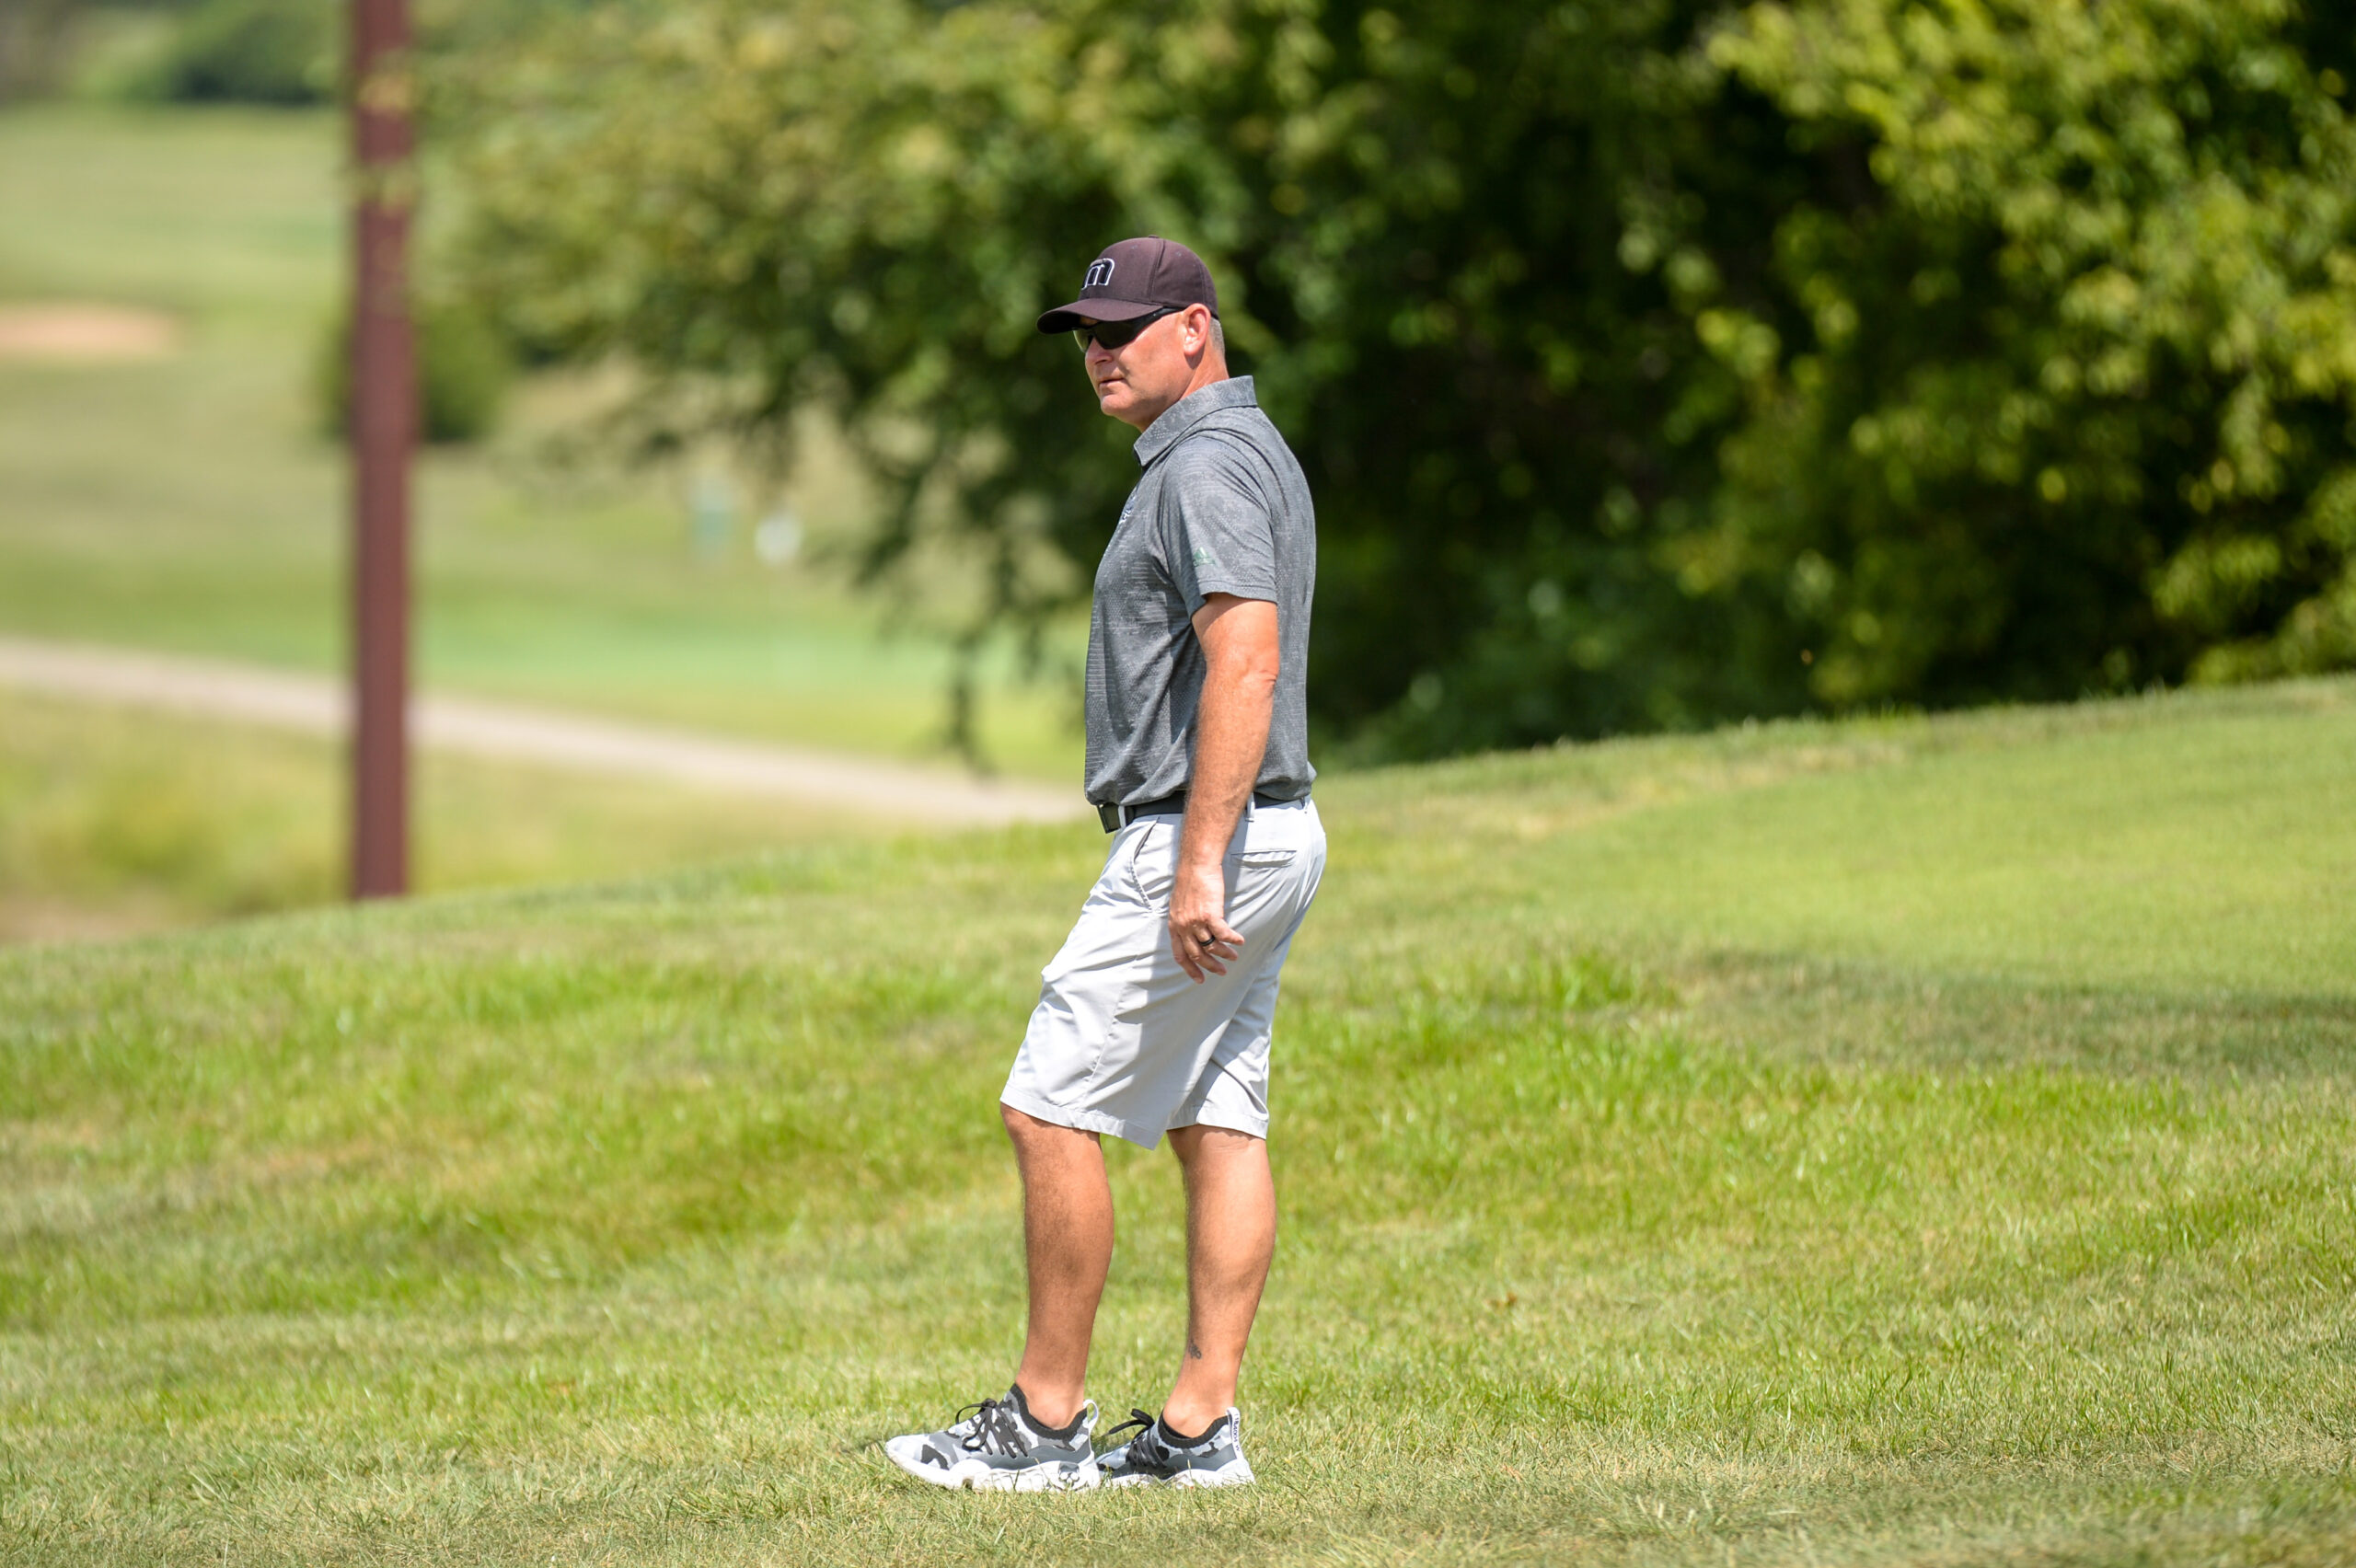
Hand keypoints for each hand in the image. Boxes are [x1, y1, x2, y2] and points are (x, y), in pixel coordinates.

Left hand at [1168, 858, 1243, 982]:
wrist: (1196, 865)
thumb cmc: (1190, 882)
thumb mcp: (1179, 905)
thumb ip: (1184, 921)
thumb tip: (1192, 934)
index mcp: (1174, 926)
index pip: (1180, 955)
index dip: (1190, 969)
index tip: (1199, 979)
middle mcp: (1183, 926)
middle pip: (1197, 955)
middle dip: (1211, 966)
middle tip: (1222, 972)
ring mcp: (1196, 921)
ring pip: (1212, 947)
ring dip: (1225, 954)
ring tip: (1234, 956)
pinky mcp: (1210, 914)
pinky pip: (1223, 934)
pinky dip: (1233, 940)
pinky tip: (1240, 941)